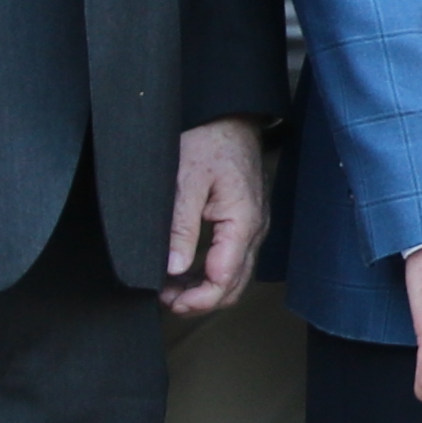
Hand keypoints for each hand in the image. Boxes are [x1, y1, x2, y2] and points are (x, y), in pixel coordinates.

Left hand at [162, 117, 268, 317]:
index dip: (197, 299)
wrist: (231, 121)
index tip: (167, 301)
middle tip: (166, 301)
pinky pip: (234, 262)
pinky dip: (212, 275)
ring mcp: (255, 229)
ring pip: (235, 277)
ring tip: (171, 290)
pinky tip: (186, 274)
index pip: (224, 279)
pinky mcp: (247, 225)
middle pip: (234, 285)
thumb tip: (175, 268)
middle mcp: (255, 231)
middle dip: (201, 301)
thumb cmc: (209, 144)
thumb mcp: (186, 181)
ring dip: (206, 290)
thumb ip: (181, 226)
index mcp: (243, 222)